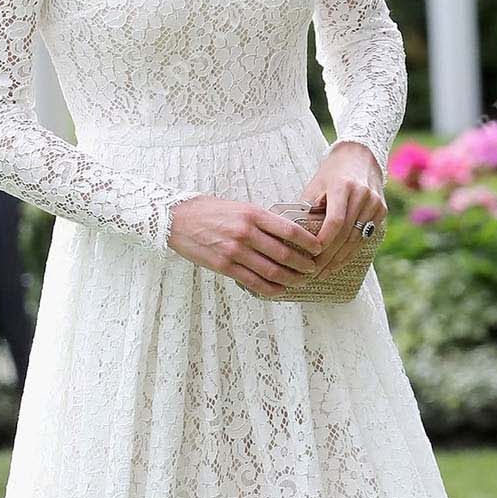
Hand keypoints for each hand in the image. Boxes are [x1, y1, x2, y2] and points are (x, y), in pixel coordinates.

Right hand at [167, 196, 326, 292]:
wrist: (176, 219)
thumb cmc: (208, 211)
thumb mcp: (239, 207)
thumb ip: (260, 220)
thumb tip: (286, 234)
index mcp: (252, 214)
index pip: (290, 230)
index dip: (309, 242)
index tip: (319, 248)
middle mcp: (246, 232)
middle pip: (284, 254)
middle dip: (304, 265)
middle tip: (313, 269)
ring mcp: (235, 251)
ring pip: (272, 271)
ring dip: (291, 279)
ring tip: (300, 281)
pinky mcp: (224, 266)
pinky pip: (254, 282)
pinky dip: (271, 289)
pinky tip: (280, 290)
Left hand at [296, 141, 386, 279]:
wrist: (360, 156)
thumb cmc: (331, 172)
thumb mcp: (315, 185)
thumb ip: (307, 209)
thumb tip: (292, 236)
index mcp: (344, 187)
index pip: (335, 221)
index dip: (323, 241)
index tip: (311, 256)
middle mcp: (363, 195)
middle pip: (346, 234)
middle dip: (329, 256)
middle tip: (313, 273)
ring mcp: (375, 204)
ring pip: (357, 239)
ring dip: (340, 259)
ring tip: (324, 272)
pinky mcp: (382, 211)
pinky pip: (365, 236)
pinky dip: (351, 251)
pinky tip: (339, 262)